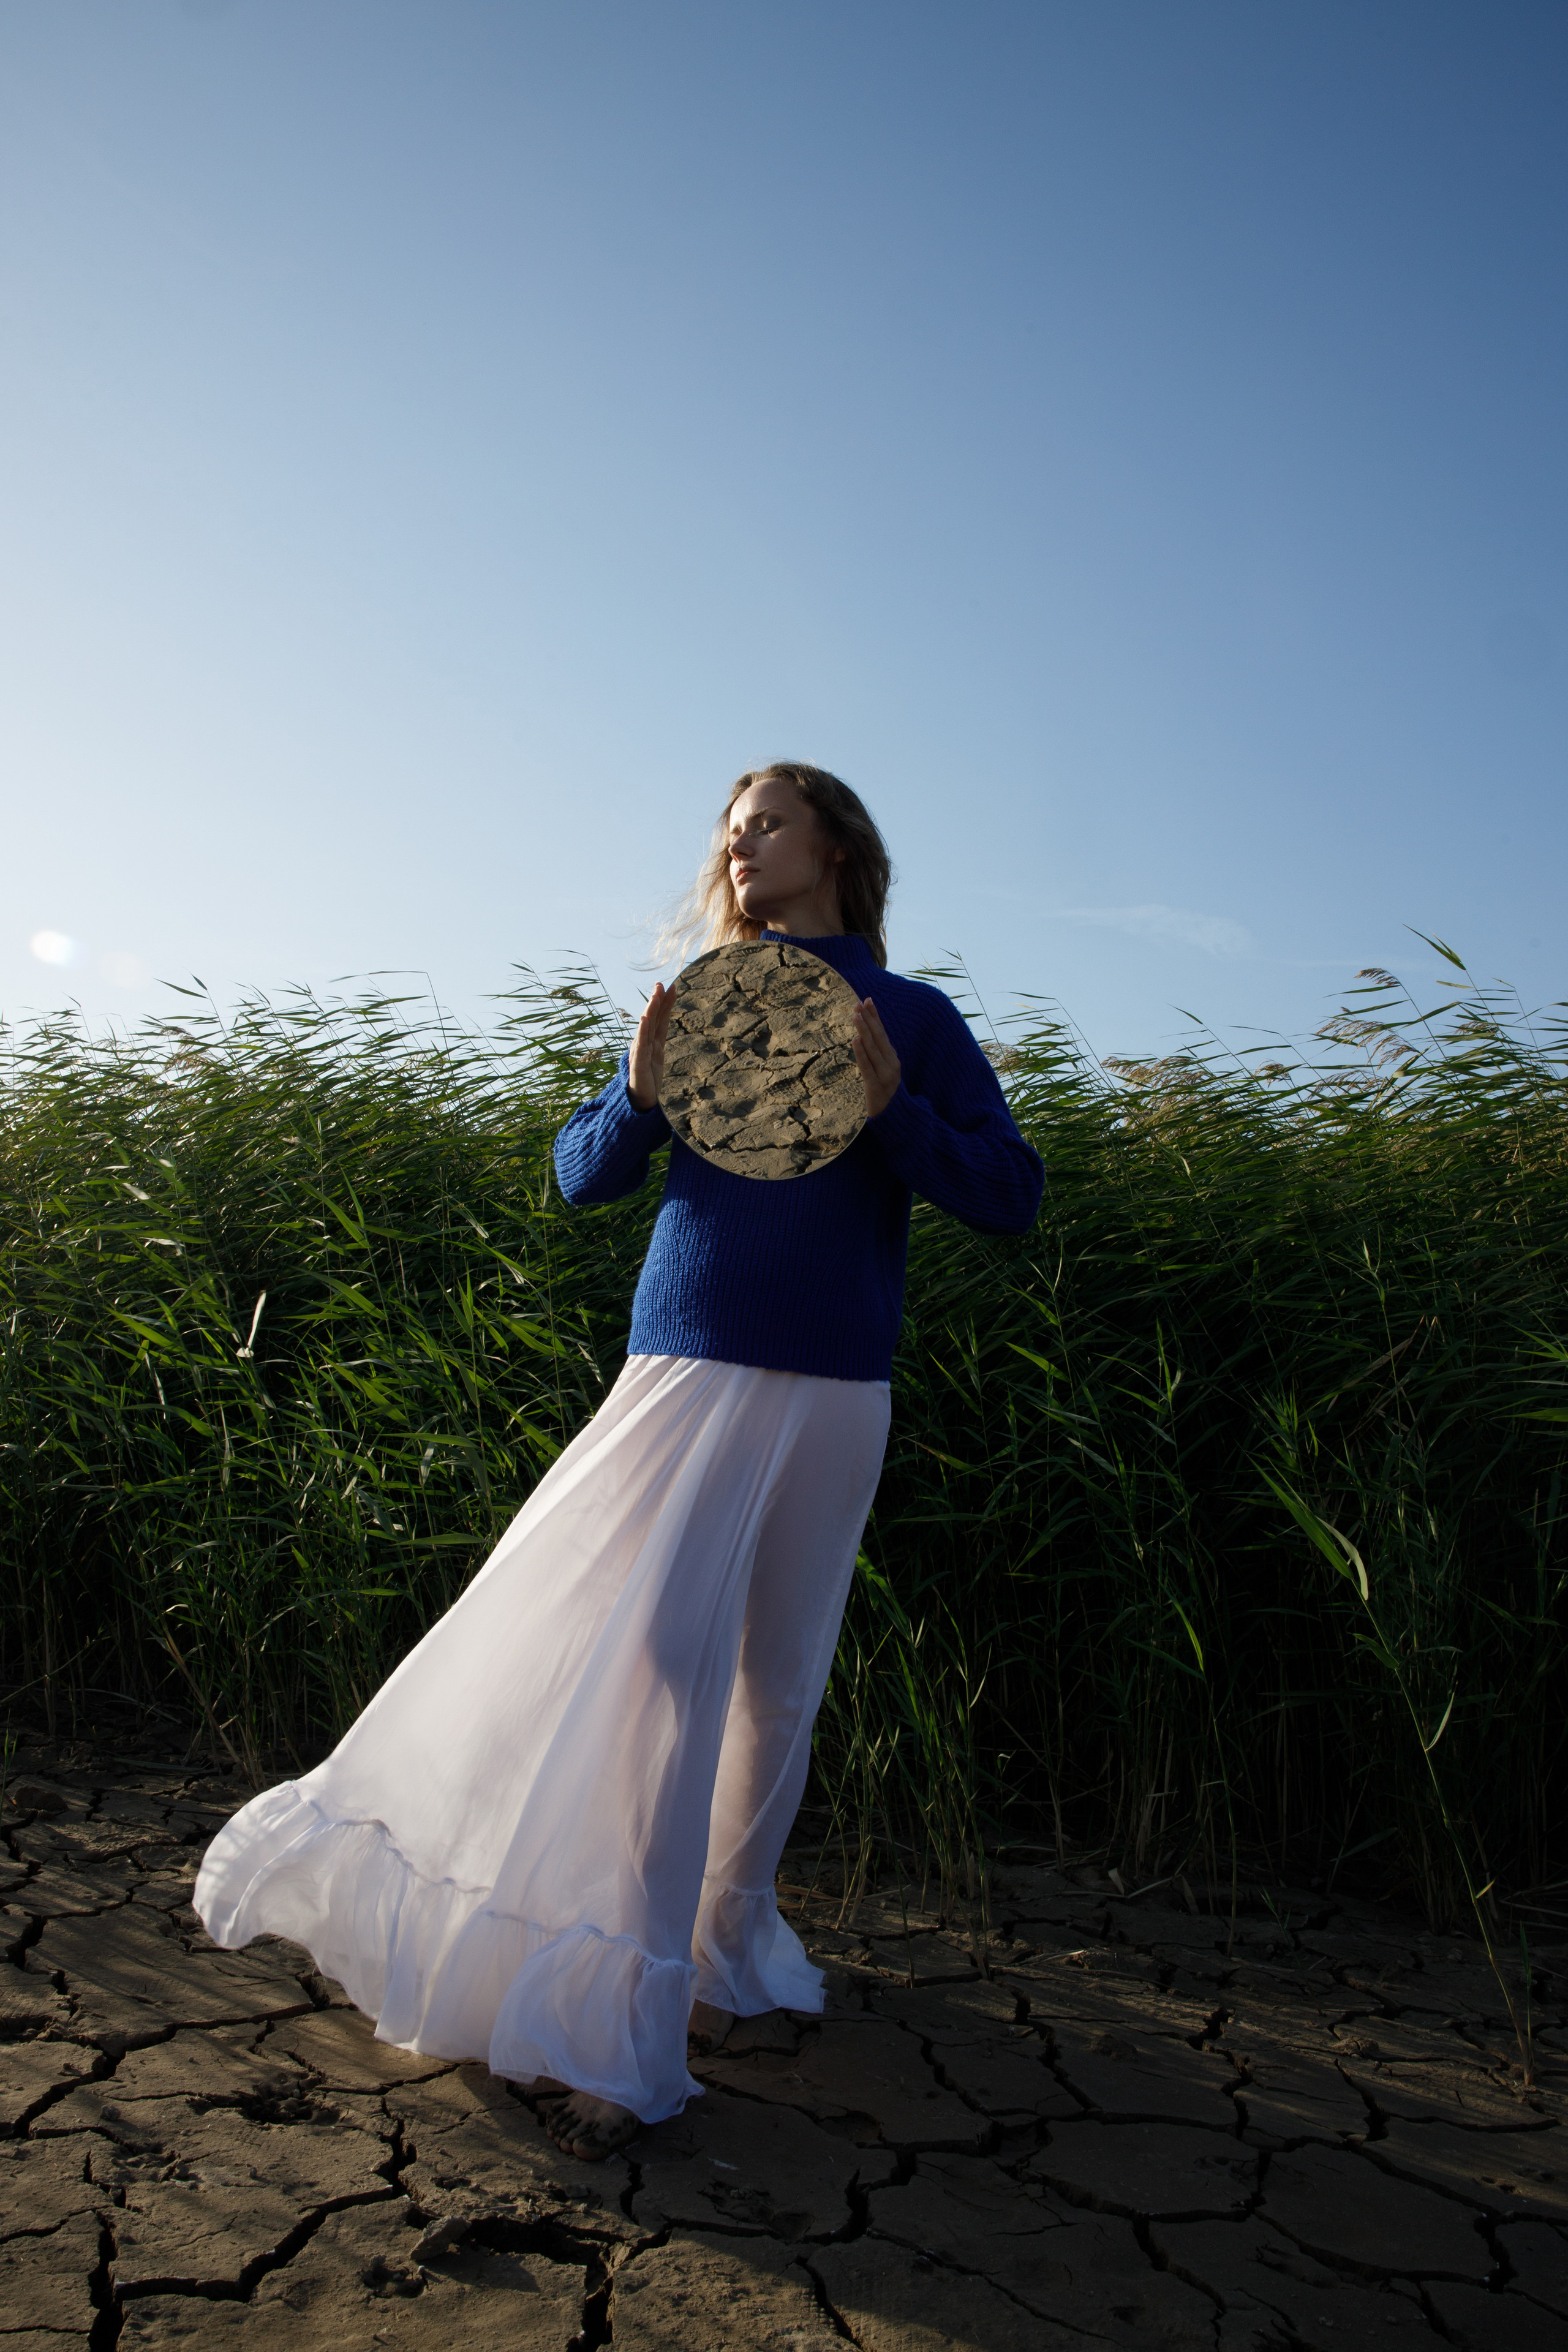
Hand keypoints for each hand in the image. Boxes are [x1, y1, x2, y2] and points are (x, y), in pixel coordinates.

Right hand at [627, 982, 675, 1110]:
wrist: (640, 1104)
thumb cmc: (649, 1080)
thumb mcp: (658, 1056)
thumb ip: (659, 1040)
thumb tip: (664, 1024)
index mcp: (652, 1043)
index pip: (660, 1019)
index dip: (665, 1003)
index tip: (672, 986)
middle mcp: (644, 1045)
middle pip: (652, 1019)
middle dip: (657, 1001)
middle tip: (661, 983)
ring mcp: (639, 1053)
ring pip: (646, 1028)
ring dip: (650, 1011)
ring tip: (655, 995)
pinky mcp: (637, 1065)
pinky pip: (640, 1046)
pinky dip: (642, 1032)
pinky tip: (644, 1019)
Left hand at [852, 998, 900, 1118]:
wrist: (893, 1118)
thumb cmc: (884, 1092)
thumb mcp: (883, 1070)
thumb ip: (877, 1053)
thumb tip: (866, 1034)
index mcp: (893, 1058)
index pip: (883, 1032)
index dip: (875, 1015)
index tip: (867, 999)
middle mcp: (892, 1064)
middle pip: (879, 1037)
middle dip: (868, 1018)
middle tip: (858, 1002)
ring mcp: (885, 1075)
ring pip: (872, 1048)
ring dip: (864, 1030)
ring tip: (855, 1015)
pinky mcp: (875, 1086)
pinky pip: (867, 1066)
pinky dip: (861, 1052)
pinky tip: (855, 1040)